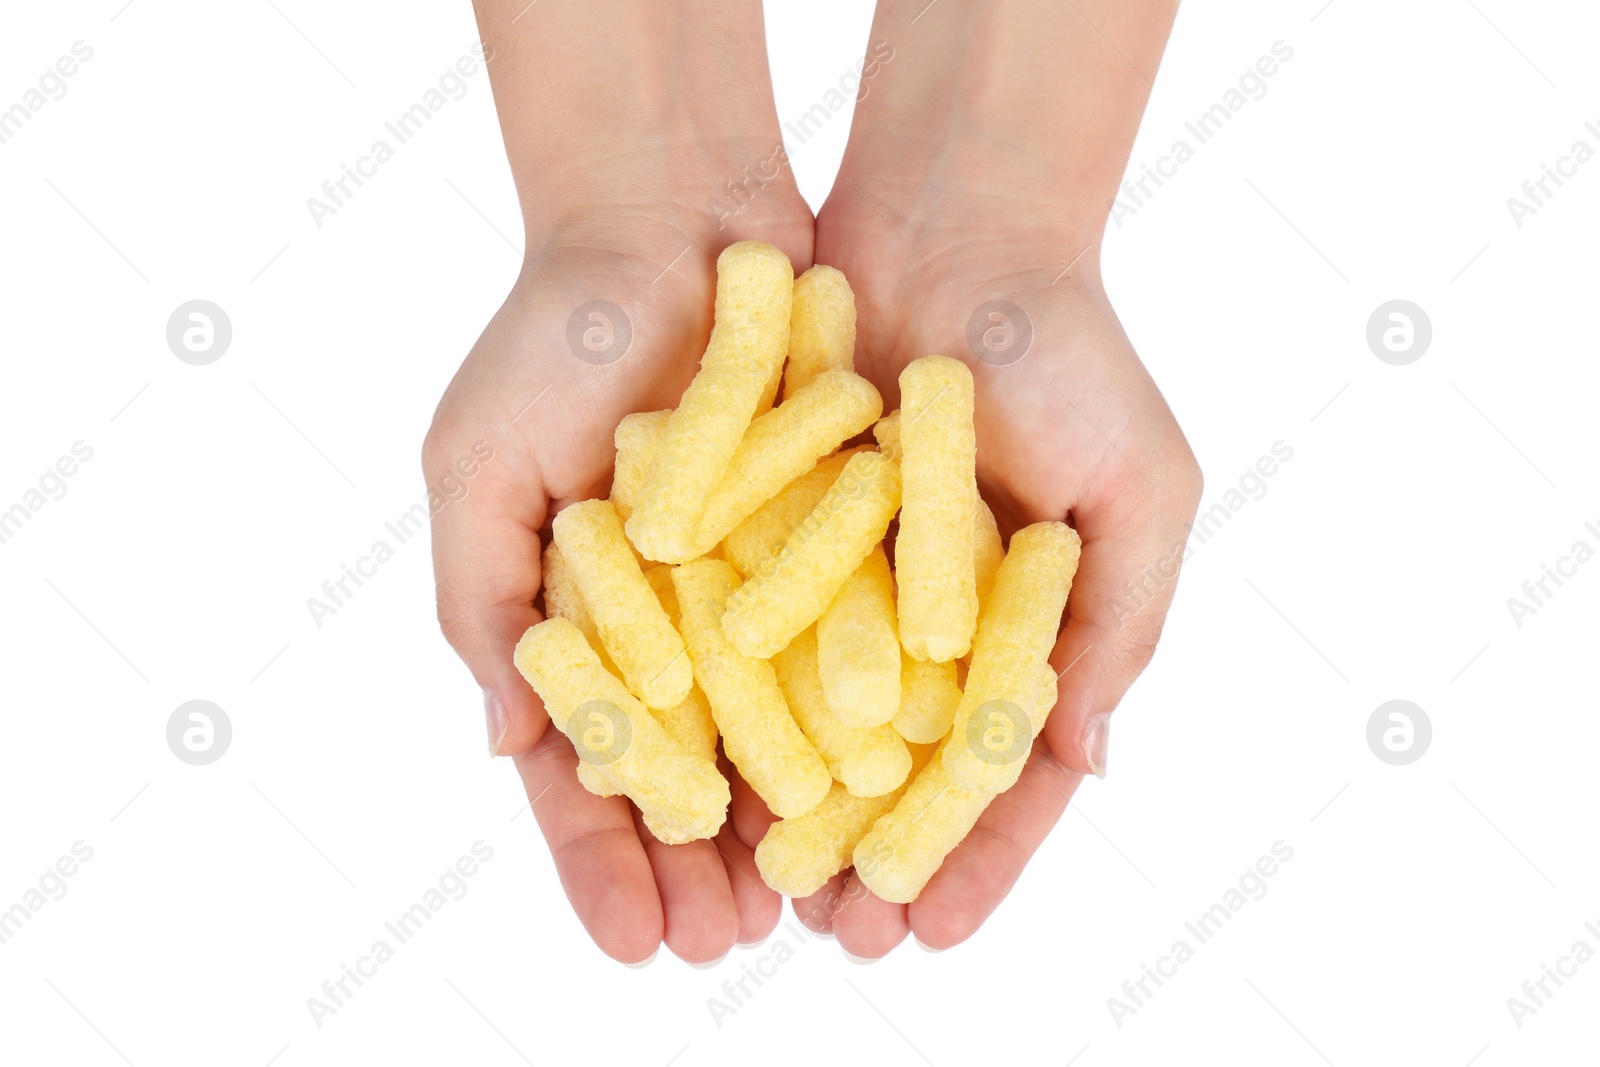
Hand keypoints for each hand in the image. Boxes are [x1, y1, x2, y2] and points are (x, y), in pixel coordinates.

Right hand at [427, 0, 813, 962]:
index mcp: (571, 621)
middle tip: (726, 951)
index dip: (601, 860)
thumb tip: (504, 745)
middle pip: (684, 773)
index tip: (631, 945)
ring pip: (772, 733)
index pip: (583, 767)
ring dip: (784, 827)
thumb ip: (480, 605)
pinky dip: (858, 726)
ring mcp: (751, 588)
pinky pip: (846, 651)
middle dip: (696, 869)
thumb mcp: (477, 467)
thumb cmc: (551, 338)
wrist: (674, 217)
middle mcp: (666, 621)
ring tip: (805, 914)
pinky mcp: (832, 544)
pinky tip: (877, 801)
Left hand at [792, 0, 1196, 954]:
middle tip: (840, 943)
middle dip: (874, 855)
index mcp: (1029, 625)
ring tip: (764, 893)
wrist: (952, 228)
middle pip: (902, 765)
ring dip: (795, 807)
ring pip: (818, 717)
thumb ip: (1121, 626)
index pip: (1005, 768)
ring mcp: (851, 579)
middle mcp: (933, 618)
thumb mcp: (1140, 489)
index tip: (935, 931)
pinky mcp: (775, 530)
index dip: (978, 854)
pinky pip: (750, 632)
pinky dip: (729, 701)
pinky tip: (704, 771)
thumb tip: (1089, 767)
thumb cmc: (1073, 353)